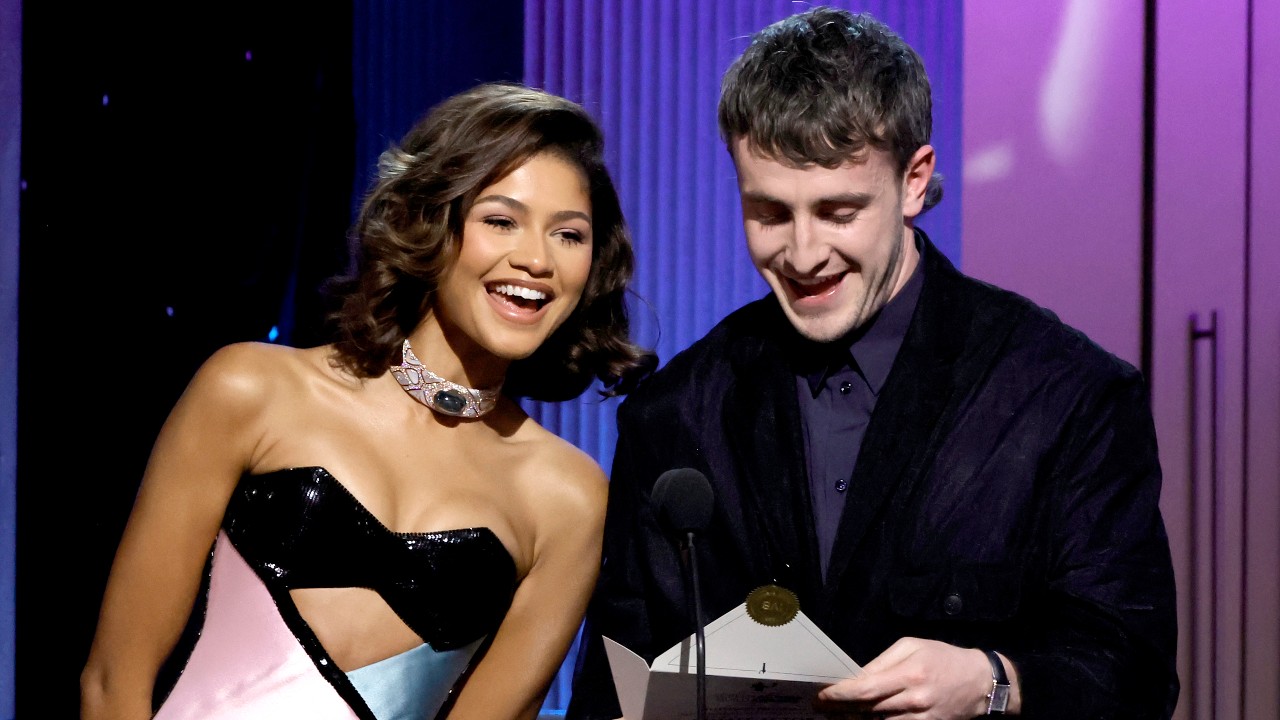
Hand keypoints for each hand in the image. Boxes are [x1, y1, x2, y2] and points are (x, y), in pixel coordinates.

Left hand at [814, 638, 994, 719]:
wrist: (980, 682)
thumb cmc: (943, 658)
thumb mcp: (912, 647)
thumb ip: (882, 662)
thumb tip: (857, 676)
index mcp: (909, 674)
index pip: (866, 688)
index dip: (840, 694)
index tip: (822, 695)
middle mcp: (914, 699)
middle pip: (868, 709)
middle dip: (840, 709)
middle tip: (819, 707)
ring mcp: (921, 718)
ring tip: (834, 715)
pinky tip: (862, 718)